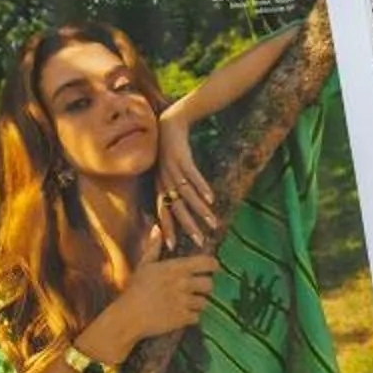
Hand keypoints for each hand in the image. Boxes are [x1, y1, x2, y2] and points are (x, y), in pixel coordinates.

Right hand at [87, 225, 217, 357]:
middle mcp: (183, 284)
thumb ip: (153, 247)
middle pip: (210, 284)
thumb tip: (157, 228)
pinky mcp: (183, 319)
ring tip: (186, 303)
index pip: (207, 263)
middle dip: (205, 287)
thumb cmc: (135, 289)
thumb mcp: (144, 265)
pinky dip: (191, 317)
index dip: (213, 265)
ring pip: (204, 302)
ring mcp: (184, 302)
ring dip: (198, 303)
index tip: (212, 268)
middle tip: (197, 289)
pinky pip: (197, 317)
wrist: (128, 316)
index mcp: (176, 268)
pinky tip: (181, 314)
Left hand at [156, 113, 218, 249]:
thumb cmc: (170, 153)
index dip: (167, 229)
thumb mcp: (167, 173)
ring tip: (212, 223)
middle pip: (176, 208)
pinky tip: (212, 198)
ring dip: (200, 209)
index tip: (173, 248)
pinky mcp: (183, 157)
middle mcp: (164, 181)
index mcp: (159, 186)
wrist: (168, 124)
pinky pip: (193, 175)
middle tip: (199, 242)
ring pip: (186, 194)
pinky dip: (202, 187)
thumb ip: (173, 191)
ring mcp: (172, 169)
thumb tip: (182, 209)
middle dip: (188, 226)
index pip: (163, 212)